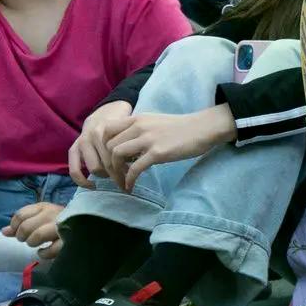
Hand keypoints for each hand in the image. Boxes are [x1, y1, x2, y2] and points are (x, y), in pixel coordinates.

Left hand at [4, 201, 66, 252]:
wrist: (85, 223)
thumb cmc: (58, 221)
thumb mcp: (39, 217)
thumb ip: (21, 223)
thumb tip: (3, 231)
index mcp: (44, 207)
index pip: (20, 216)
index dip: (15, 226)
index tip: (18, 231)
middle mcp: (52, 214)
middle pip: (26, 227)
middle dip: (22, 237)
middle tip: (27, 239)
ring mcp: (61, 227)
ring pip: (37, 236)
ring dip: (32, 243)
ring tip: (37, 244)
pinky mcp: (68, 240)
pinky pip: (51, 250)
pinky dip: (44, 253)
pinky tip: (43, 251)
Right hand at [69, 101, 136, 187]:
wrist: (106, 110)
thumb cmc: (122, 123)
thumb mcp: (128, 130)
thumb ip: (130, 145)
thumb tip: (138, 166)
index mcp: (107, 130)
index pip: (117, 156)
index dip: (127, 168)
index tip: (133, 175)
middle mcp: (93, 136)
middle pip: (107, 163)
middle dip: (118, 174)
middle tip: (126, 181)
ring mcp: (82, 142)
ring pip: (95, 168)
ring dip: (105, 175)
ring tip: (114, 177)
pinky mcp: (74, 148)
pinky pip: (74, 169)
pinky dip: (82, 180)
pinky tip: (92, 186)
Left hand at [102, 106, 236, 195]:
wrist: (203, 128)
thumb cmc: (181, 127)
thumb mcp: (154, 122)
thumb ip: (138, 131)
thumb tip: (126, 149)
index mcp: (136, 119)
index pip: (106, 130)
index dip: (102, 147)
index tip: (109, 159)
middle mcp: (138, 126)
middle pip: (108, 146)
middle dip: (108, 164)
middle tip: (115, 175)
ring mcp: (148, 139)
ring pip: (117, 156)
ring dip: (116, 172)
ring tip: (122, 182)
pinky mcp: (158, 152)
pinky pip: (135, 168)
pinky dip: (129, 180)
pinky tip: (131, 187)